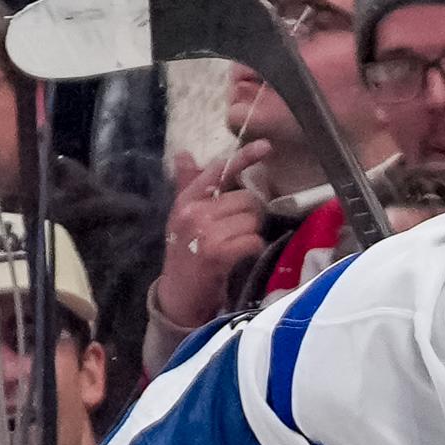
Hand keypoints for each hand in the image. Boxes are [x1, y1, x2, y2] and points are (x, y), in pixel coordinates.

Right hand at [156, 143, 272, 329]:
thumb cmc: (185, 254)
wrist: (178, 297)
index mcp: (186, 200)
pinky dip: (252, 248)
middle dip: (250, 213)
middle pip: (245, 198)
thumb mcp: (182, 218)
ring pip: (251, 219)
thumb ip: (188, 185)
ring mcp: (206, 232)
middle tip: (238, 229)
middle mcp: (194, 212)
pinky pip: (252, 240)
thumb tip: (184, 154)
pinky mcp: (218, 253)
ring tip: (236, 245)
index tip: (266, 147)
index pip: (219, 171)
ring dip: (251, 233)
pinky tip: (240, 256)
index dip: (244, 157)